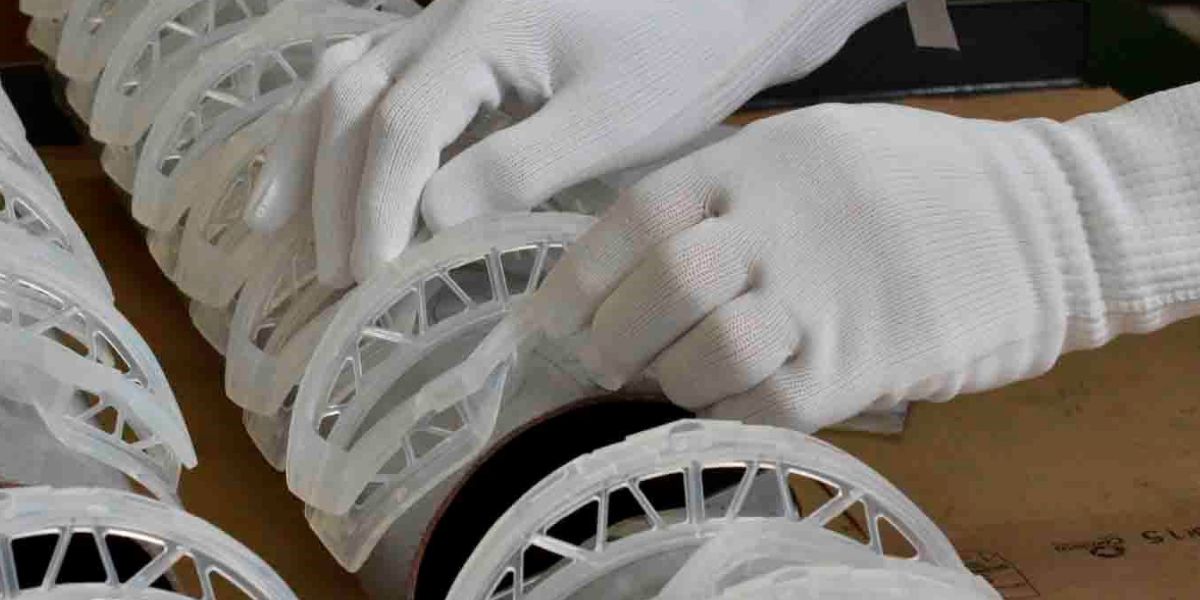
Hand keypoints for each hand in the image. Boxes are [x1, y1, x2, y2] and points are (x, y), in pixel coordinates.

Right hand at [245, 0, 901, 286]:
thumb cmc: (683, 54)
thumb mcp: (608, 122)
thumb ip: (515, 169)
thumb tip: (428, 225)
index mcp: (481, 27)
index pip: (398, 124)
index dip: (375, 204)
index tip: (366, 274)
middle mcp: (446, 15)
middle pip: (353, 101)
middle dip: (334, 192)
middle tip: (332, 274)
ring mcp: (447, 21)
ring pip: (345, 80)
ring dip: (308, 155)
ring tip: (274, 226)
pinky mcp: (462, 41)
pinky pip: (373, 75)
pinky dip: (336, 127)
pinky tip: (318, 166)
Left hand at [533, 84, 1199, 430]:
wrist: (1045, 223)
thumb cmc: (919, 186)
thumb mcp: (815, 148)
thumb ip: (731, 193)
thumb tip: (642, 260)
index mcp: (759, 160)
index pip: (636, 217)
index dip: (578, 275)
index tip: (551, 315)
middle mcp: (781, 222)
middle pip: (659, 286)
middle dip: (612, 334)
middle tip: (604, 358)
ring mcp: (822, 294)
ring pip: (702, 352)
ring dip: (668, 378)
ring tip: (670, 380)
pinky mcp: (861, 363)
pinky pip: (760, 403)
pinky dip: (725, 410)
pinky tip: (730, 399)